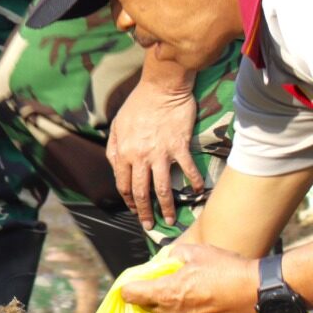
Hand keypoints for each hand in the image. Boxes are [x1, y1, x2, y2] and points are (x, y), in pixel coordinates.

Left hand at [107, 75, 202, 228]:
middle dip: (144, 212)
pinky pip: (188, 171)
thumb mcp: (117, 125)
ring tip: (171, 219)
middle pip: (141, 191)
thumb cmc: (137, 105)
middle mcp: (139, 156)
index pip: (123, 184)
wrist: (161, 87)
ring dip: (166, 207)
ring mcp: (160, 153)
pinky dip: (195, 183)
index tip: (134, 209)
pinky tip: (199, 192)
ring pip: (162, 188)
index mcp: (123, 152)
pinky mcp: (179, 147)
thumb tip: (114, 165)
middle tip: (149, 224)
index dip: (128, 200)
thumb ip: (114, 147)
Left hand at [120, 243, 259, 312]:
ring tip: (182, 298)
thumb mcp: (196, 252)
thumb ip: (174, 256)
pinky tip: (198, 309)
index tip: (130, 286)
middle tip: (161, 287)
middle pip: (148, 308)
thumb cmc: (229, 271)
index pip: (132, 295)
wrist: (259, 293)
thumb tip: (167, 259)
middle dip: (150, 298)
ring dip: (167, 311)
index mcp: (167, 292)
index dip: (129, 289)